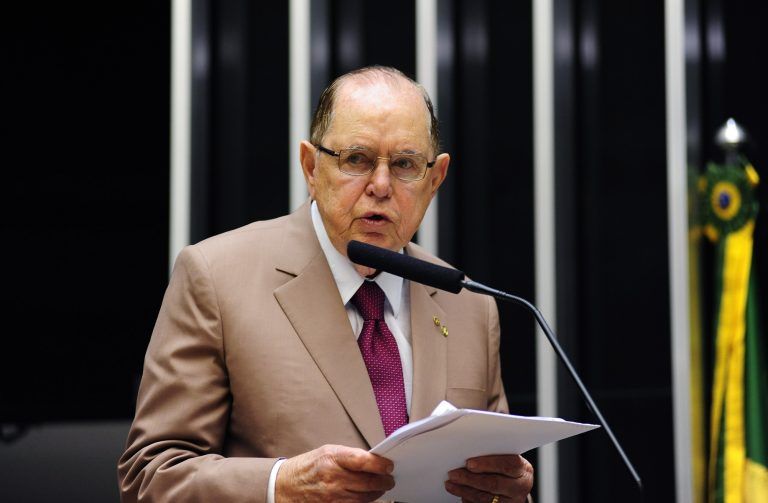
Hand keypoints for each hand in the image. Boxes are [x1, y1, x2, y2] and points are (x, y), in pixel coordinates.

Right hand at [275, 444, 394, 501]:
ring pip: (364, 498)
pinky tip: (367, 496)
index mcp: (333, 458)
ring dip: (377, 493)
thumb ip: (350, 455)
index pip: (363, 461)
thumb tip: (373, 460)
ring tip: (381, 488)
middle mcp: (333, 478)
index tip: (389, 465)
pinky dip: (364, 502)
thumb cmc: (309, 465)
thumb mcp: (327, 451)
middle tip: (390, 479)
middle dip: (384, 482)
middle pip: (368, 483)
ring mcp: (332, 496)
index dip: (380, 464)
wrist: (285, 485)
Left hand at [444, 454, 532, 502]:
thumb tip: (466, 451)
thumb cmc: (507, 466)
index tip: (468, 463)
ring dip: (465, 491)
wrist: (517, 486)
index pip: (507, 464)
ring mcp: (513, 501)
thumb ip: (493, 455)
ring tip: (451, 484)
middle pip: (494, 484)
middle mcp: (521, 487)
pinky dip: (469, 500)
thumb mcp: (506, 458)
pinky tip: (460, 493)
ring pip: (486, 498)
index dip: (487, 464)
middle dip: (470, 479)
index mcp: (524, 469)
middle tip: (453, 474)